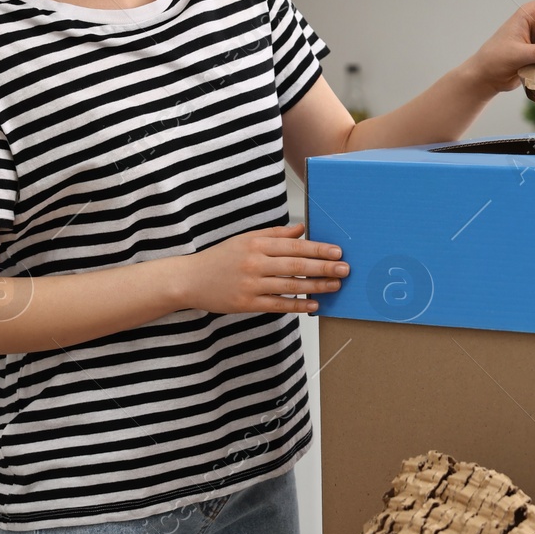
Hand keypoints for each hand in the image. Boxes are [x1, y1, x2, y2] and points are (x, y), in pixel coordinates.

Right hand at [179, 223, 347, 314]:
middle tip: (345, 269)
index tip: (337, 252)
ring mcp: (251, 285)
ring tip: (336, 285)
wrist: (189, 279)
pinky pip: (277, 305)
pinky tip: (314, 304)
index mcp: (256, 244)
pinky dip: (297, 305)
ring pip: (290, 285)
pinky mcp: (246, 304)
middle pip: (296, 264)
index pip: (294, 246)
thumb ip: (274, 235)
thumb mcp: (246, 240)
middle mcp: (254, 263)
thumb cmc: (220, 258)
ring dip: (316, 286)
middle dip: (324, 267)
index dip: (318, 248)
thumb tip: (301, 229)